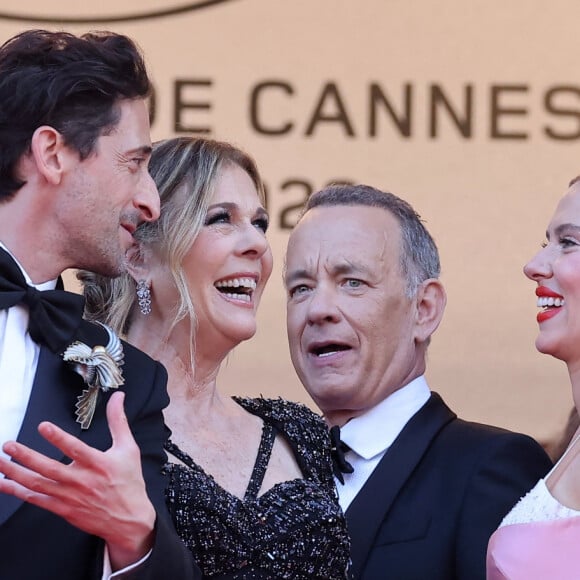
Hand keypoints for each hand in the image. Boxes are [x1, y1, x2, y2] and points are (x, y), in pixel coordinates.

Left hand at [0, 391, 156, 570]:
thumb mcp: (128, 448)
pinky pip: (37, 500)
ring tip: (1, 461)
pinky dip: (19, 492)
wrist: (128, 519)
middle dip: (26, 456)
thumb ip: (118, 421)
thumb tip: (118, 397)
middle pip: (49, 468)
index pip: (76, 449)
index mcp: (98, 464)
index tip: (43, 427)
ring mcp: (70, 496)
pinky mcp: (63, 509)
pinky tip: (6, 484)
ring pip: (38, 484)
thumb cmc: (128, 481)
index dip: (59, 438)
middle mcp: (82, 481)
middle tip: (9, 445)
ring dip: (16, 473)